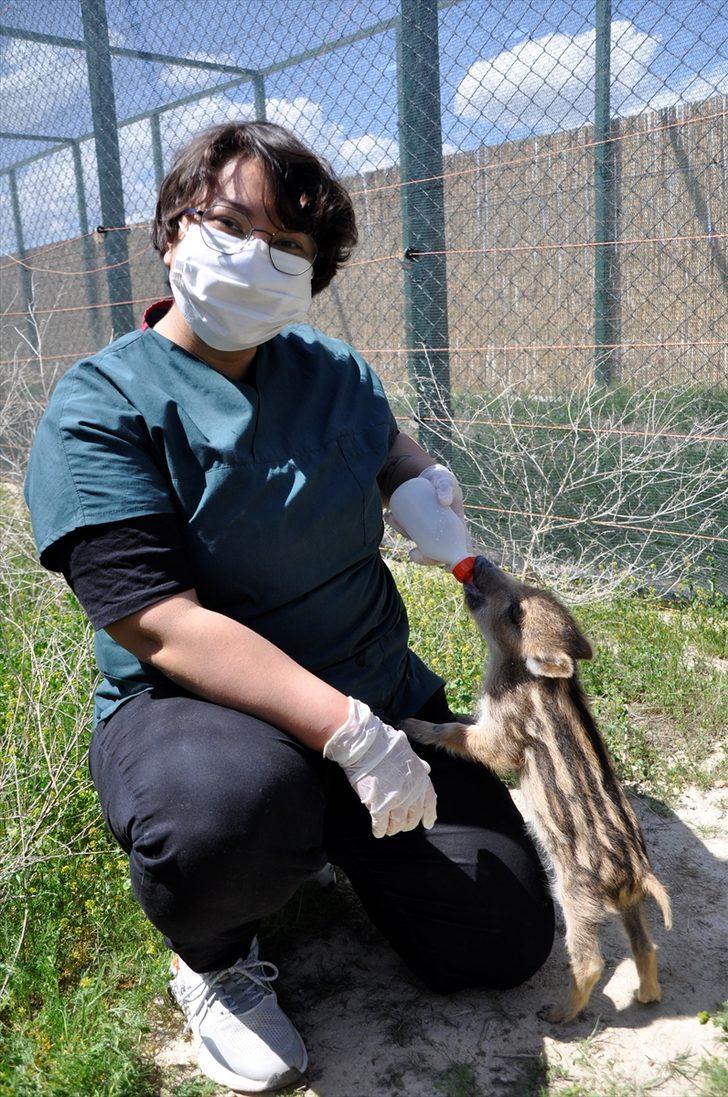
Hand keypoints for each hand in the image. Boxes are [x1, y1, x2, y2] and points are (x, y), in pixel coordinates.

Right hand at [323, 697, 436, 837]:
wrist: (365, 744)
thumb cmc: (384, 744)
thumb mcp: (407, 752)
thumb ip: (417, 765)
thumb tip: (426, 769)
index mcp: (420, 778)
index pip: (429, 801)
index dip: (428, 814)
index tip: (427, 823)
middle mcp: (411, 792)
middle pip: (413, 815)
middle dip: (408, 823)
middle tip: (402, 826)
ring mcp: (396, 801)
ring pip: (398, 823)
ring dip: (393, 828)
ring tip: (388, 829)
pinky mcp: (378, 806)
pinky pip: (381, 824)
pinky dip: (379, 829)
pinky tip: (377, 831)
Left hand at [386, 464, 469, 564]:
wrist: (427, 476)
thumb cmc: (441, 480)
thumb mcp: (445, 480)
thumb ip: (446, 487)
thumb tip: (443, 501)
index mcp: (457, 527)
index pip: (462, 548)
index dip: (458, 562)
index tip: (448, 569)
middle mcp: (443, 533)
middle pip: (438, 555)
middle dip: (425, 558)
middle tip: (412, 554)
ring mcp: (428, 531)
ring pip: (419, 542)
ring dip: (404, 535)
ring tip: (393, 518)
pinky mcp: (416, 525)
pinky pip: (407, 530)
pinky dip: (397, 525)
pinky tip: (389, 516)